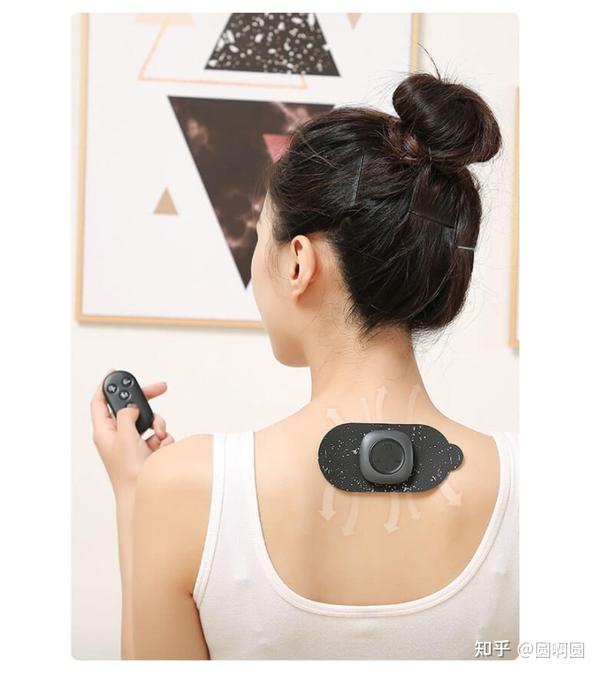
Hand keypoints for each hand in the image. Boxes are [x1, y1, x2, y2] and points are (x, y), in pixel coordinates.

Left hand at [91, 369, 174, 494]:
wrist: (141, 494)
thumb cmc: (127, 471)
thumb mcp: (124, 437)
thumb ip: (126, 416)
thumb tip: (132, 407)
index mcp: (104, 431)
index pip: (100, 402)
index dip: (106, 386)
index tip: (114, 372)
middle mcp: (117, 435)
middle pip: (130, 408)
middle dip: (146, 401)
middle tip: (160, 388)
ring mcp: (132, 442)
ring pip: (148, 420)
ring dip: (158, 424)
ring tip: (159, 435)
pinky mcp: (146, 448)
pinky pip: (158, 434)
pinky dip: (163, 438)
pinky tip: (161, 448)